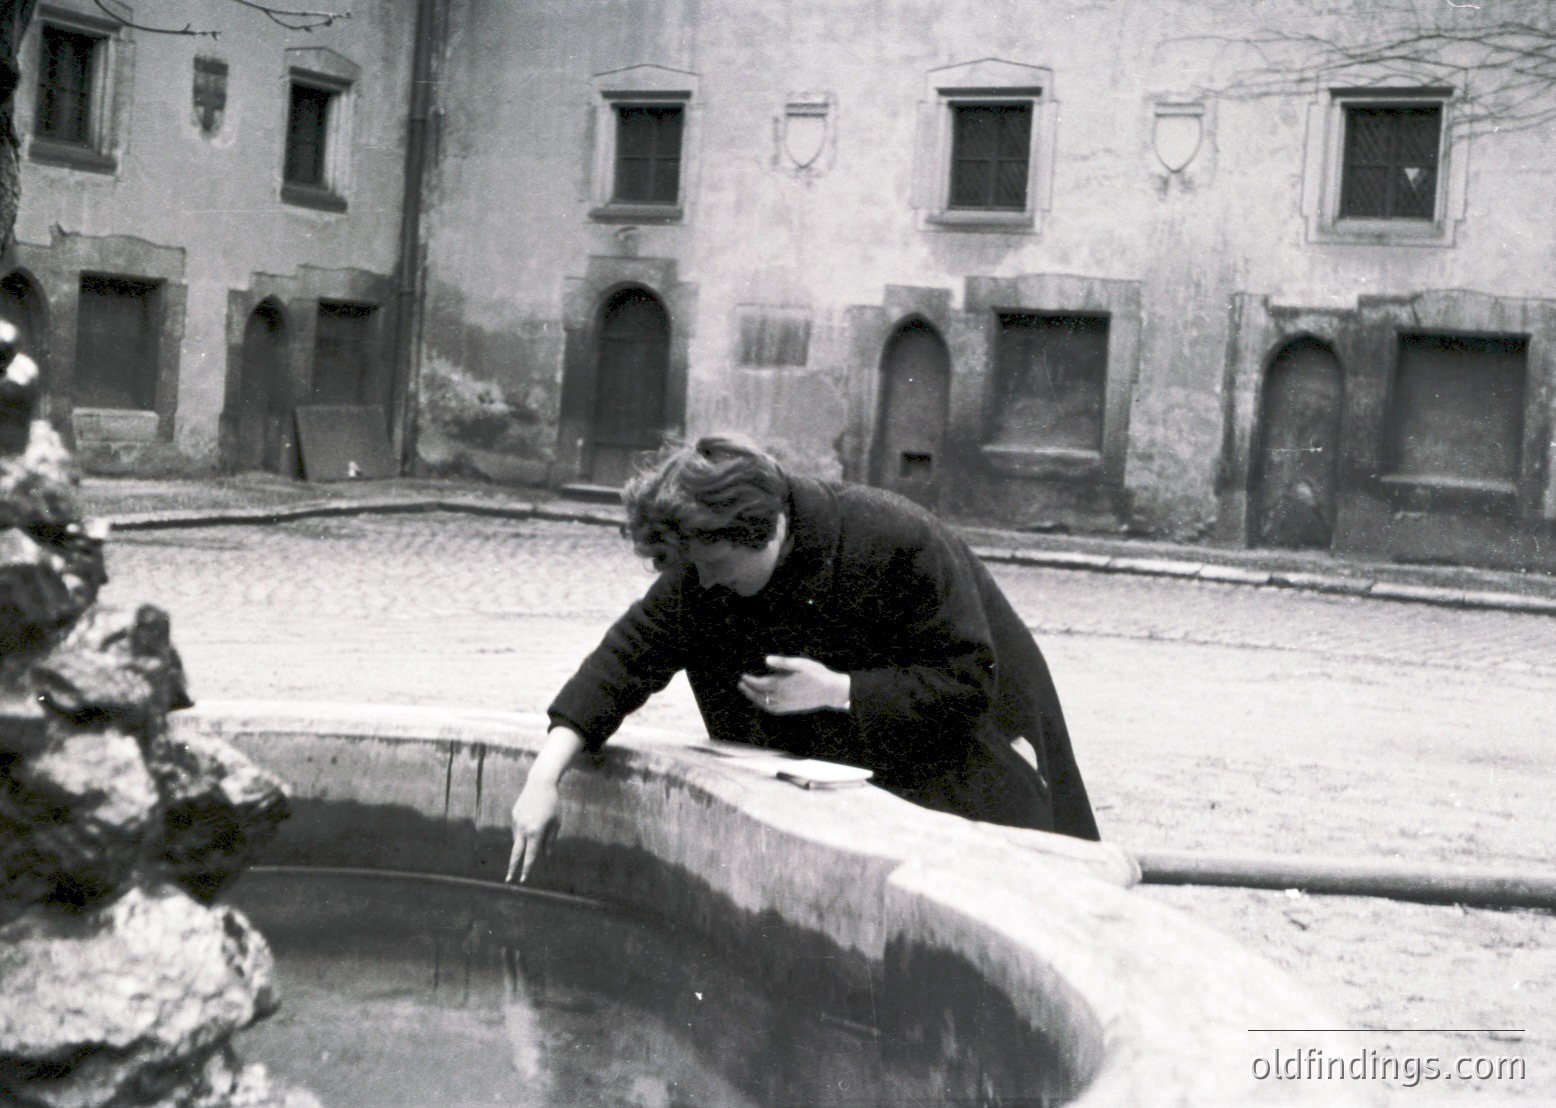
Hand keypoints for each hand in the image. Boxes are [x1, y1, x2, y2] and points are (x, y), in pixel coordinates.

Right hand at [505, 726, 585, 882]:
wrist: (540, 783)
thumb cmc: (552, 804)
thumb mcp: (556, 823)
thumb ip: (550, 842)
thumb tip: (545, 857)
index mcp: (535, 832)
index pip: (530, 855)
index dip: (527, 869)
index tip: (523, 880)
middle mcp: (523, 829)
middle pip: (516, 853)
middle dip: (512, 867)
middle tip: (509, 880)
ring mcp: (516, 822)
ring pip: (518, 840)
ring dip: (525, 842)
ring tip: (539, 824)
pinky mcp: (513, 816)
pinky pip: (517, 830)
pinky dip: (523, 832)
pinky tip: (532, 821)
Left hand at [738, 655, 849, 713]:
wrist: (830, 691)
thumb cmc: (817, 674)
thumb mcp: (801, 664)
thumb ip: (783, 663)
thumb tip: (766, 660)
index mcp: (782, 684)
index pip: (760, 684)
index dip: (750, 681)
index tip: (743, 676)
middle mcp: (782, 696)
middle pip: (759, 695)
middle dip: (748, 690)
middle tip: (741, 684)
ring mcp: (786, 704)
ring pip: (765, 704)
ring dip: (755, 698)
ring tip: (749, 692)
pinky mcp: (791, 708)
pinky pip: (773, 709)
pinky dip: (765, 706)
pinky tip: (764, 702)